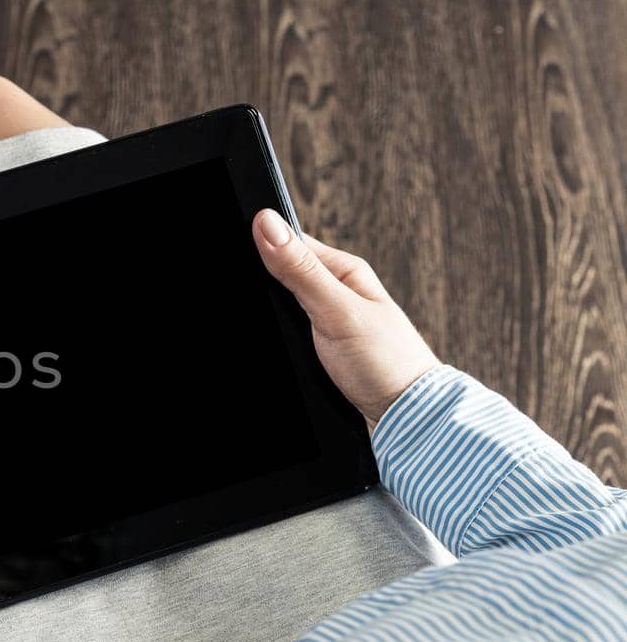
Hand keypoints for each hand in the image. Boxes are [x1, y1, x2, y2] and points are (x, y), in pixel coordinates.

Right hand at [252, 209, 439, 428]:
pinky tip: (273, 342)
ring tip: (269, 328)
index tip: (237, 257)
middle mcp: (332, 290)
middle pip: (277, 276)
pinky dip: (274, 336)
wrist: (405, 418)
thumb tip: (266, 223)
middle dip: (259, 286)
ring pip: (277, 307)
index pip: (287, 242)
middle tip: (261, 307)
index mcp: (342, 269)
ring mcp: (323, 319)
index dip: (258, 246)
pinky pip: (284, 332)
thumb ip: (301, 271)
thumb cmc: (386, 363)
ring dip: (267, 316)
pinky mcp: (316, 346)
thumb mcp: (338, 311)